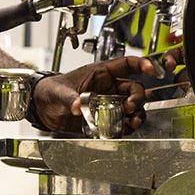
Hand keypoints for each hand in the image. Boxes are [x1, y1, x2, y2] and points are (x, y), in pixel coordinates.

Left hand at [31, 55, 158, 133]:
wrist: (43, 108)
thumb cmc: (51, 90)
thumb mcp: (59, 92)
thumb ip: (69, 98)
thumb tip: (77, 106)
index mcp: (100, 73)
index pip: (126, 64)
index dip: (141, 64)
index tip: (151, 69)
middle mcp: (108, 88)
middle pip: (134, 89)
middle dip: (138, 98)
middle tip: (129, 107)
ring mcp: (108, 104)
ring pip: (133, 108)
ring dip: (137, 115)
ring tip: (132, 121)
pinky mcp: (105, 119)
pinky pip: (123, 123)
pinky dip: (127, 128)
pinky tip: (122, 130)